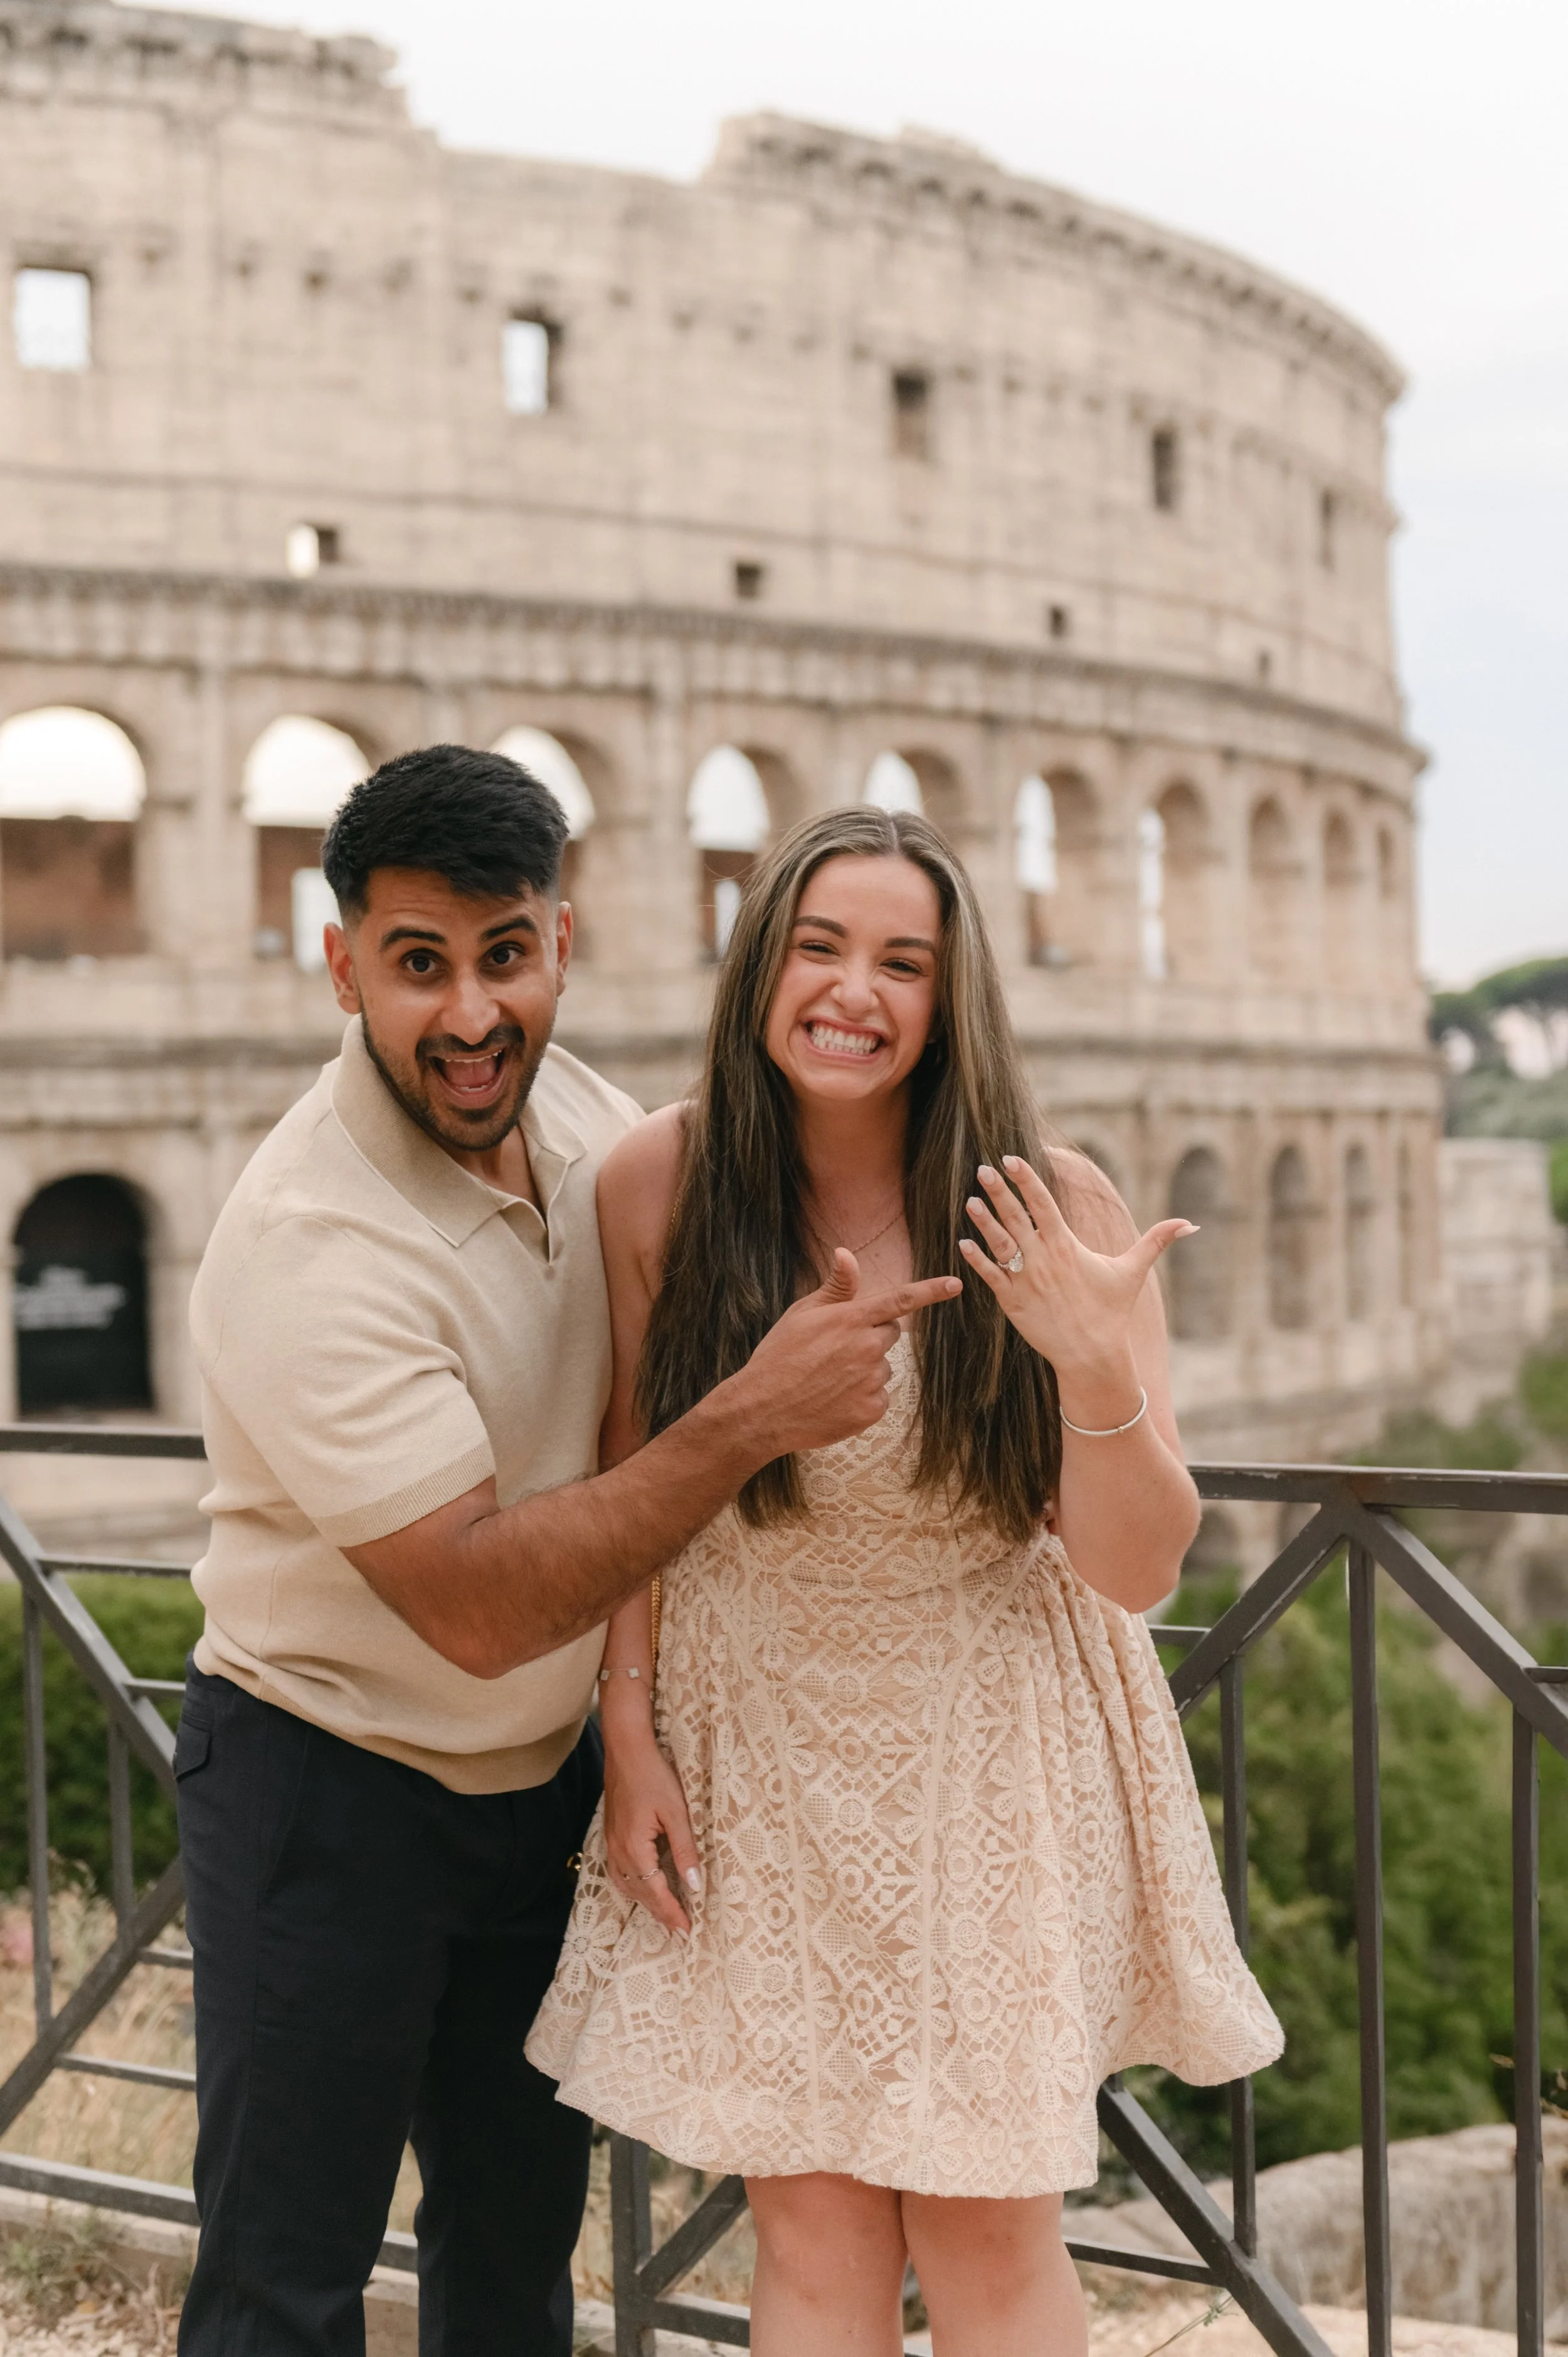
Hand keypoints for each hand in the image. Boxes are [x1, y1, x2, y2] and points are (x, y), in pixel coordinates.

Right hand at [602, 1723, 701, 1939]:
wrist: (627, 1751)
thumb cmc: (654, 1777)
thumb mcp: (676, 1813)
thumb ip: (685, 1850)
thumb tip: (695, 1885)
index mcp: (635, 1849)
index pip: (656, 1893)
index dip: (672, 1914)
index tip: (686, 1931)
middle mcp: (618, 1853)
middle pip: (640, 1895)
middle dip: (661, 1915)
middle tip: (679, 1933)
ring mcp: (611, 1845)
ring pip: (627, 1887)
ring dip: (646, 1904)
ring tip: (665, 1916)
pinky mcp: (611, 1836)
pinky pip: (619, 1874)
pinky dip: (633, 1888)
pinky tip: (643, 1888)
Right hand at [735, 1251, 961, 1456]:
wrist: (763, 1410)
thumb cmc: (779, 1356)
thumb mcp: (802, 1315)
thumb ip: (834, 1287)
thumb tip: (847, 1253)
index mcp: (851, 1320)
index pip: (900, 1300)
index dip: (930, 1291)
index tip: (956, 1284)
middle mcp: (867, 1348)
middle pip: (890, 1334)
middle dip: (871, 1336)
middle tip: (836, 1350)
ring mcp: (871, 1381)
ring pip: (883, 1367)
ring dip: (864, 1369)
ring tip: (828, 1378)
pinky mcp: (871, 1410)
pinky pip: (879, 1397)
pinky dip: (862, 1398)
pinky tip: (834, 1399)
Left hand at [960, 1158, 1193, 1419]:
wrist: (1092, 1355)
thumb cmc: (1111, 1312)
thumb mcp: (1132, 1272)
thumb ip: (1155, 1242)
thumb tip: (1192, 1225)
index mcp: (1066, 1245)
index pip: (1042, 1203)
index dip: (1025, 1179)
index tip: (1009, 1159)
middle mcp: (1042, 1259)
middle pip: (1015, 1217)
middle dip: (998, 1192)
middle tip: (981, 1169)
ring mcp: (1025, 1280)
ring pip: (998, 1243)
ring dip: (983, 1221)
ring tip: (969, 1201)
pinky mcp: (1012, 1302)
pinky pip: (990, 1276)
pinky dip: (976, 1259)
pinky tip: (963, 1243)